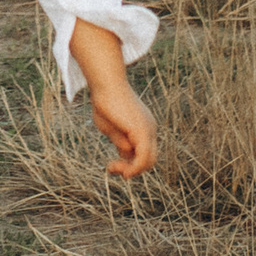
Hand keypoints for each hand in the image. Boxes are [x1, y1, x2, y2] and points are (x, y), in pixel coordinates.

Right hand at [70, 24, 157, 178]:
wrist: (105, 83)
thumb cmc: (105, 102)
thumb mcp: (111, 128)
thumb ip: (121, 141)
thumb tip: (127, 155)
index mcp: (144, 127)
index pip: (144, 154)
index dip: (129, 165)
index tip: (111, 165)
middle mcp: (150, 129)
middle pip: (149, 160)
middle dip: (131, 170)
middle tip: (111, 167)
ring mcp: (148, 129)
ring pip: (147, 161)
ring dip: (130, 170)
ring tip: (111, 167)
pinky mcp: (142, 131)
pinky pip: (143, 158)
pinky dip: (135, 168)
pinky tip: (124, 172)